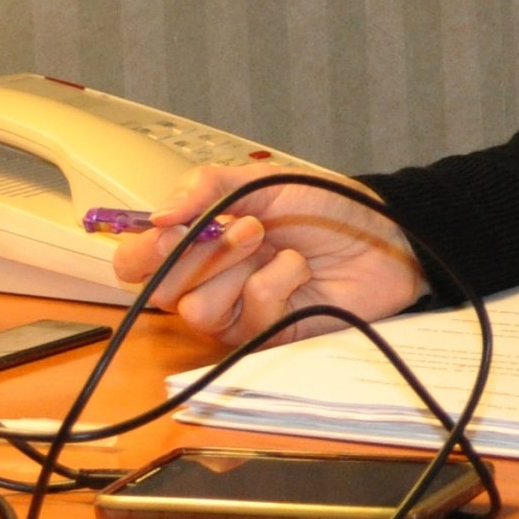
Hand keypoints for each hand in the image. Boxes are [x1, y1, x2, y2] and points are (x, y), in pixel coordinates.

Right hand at [108, 165, 425, 347]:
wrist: (383, 233)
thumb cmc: (325, 207)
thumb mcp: (260, 182)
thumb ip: (204, 188)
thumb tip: (156, 216)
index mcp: (198, 243)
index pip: (135, 262)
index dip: (141, 251)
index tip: (173, 229)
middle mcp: (209, 282)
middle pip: (158, 290)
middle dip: (198, 253)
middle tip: (247, 227)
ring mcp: (236, 312)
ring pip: (196, 310)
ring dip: (234, 268)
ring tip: (271, 244)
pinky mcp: (268, 335)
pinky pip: (247, 316)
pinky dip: (275, 282)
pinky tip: (299, 270)